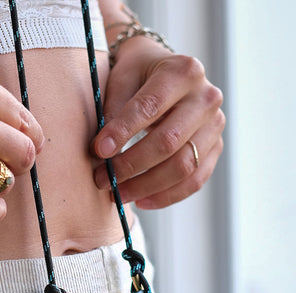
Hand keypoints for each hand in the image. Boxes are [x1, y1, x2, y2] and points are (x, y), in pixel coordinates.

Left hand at [92, 39, 224, 208]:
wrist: (166, 74)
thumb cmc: (139, 76)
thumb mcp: (122, 79)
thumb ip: (114, 109)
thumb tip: (102, 151)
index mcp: (183, 71)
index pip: (149, 107)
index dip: (122, 131)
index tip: (98, 151)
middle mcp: (206, 98)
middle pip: (169, 142)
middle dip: (131, 166)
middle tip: (103, 179)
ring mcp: (214, 125)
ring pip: (183, 167)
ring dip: (146, 187)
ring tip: (118, 194)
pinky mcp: (214, 148)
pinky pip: (194, 181)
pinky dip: (166, 196)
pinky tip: (141, 201)